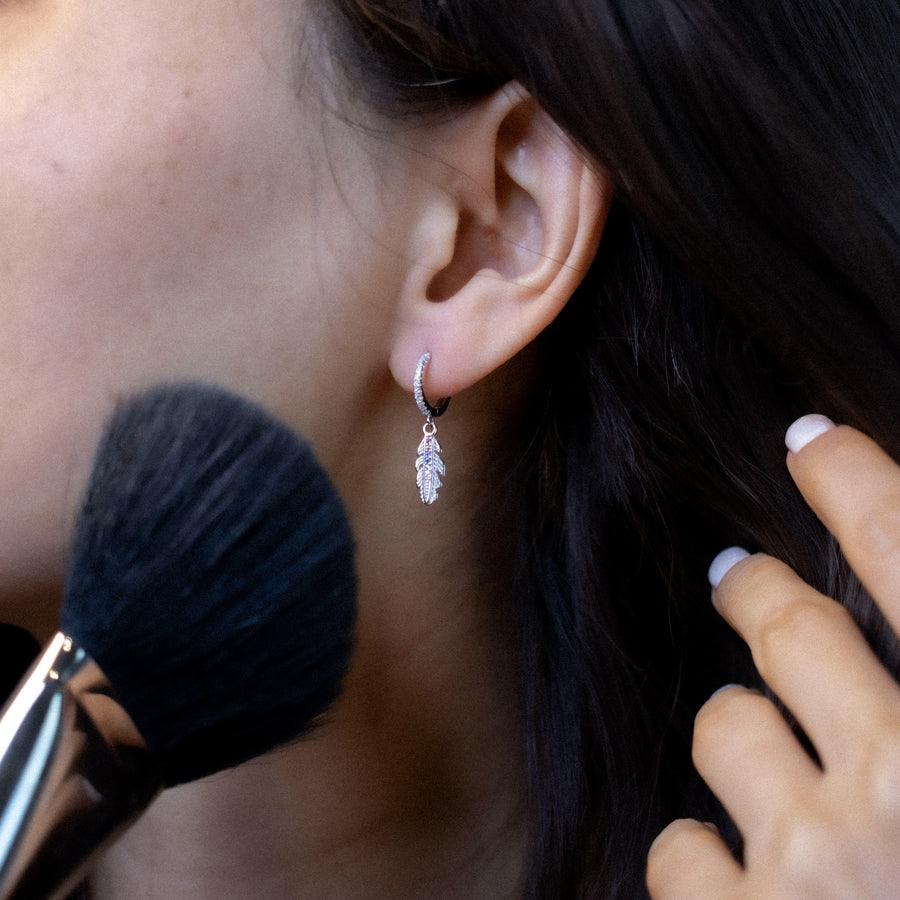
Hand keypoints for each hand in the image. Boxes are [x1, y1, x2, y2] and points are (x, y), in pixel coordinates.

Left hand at [647, 416, 899, 898]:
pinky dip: (709, 855)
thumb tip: (881, 640)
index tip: (812, 441)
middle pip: (784, 624)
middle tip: (740, 580)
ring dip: (744, 739)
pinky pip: (680, 848)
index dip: (861, 485)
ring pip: (722, 727)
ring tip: (776, 773)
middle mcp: (898, 791)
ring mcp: (807, 868)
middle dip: (757, 593)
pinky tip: (750, 881)